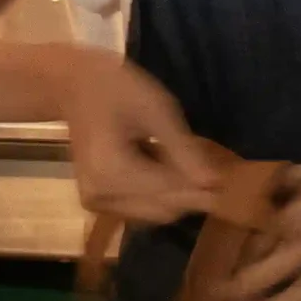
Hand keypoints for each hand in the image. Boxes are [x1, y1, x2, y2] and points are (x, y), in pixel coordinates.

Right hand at [58, 51, 221, 225]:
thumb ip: (184, 149)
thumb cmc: (114, 87)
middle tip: (211, 169)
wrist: (71, 85)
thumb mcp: (156, 109)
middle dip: (190, 194)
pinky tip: (162, 168)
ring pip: (153, 214)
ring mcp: (96, 203)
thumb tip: (214, 183)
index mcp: (112, 172)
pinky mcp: (96, 202)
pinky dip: (157, 194)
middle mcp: (100, 197)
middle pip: (162, 211)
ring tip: (184, 163)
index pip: (170, 194)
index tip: (230, 181)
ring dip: (175, 195)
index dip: (203, 190)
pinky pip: (139, 209)